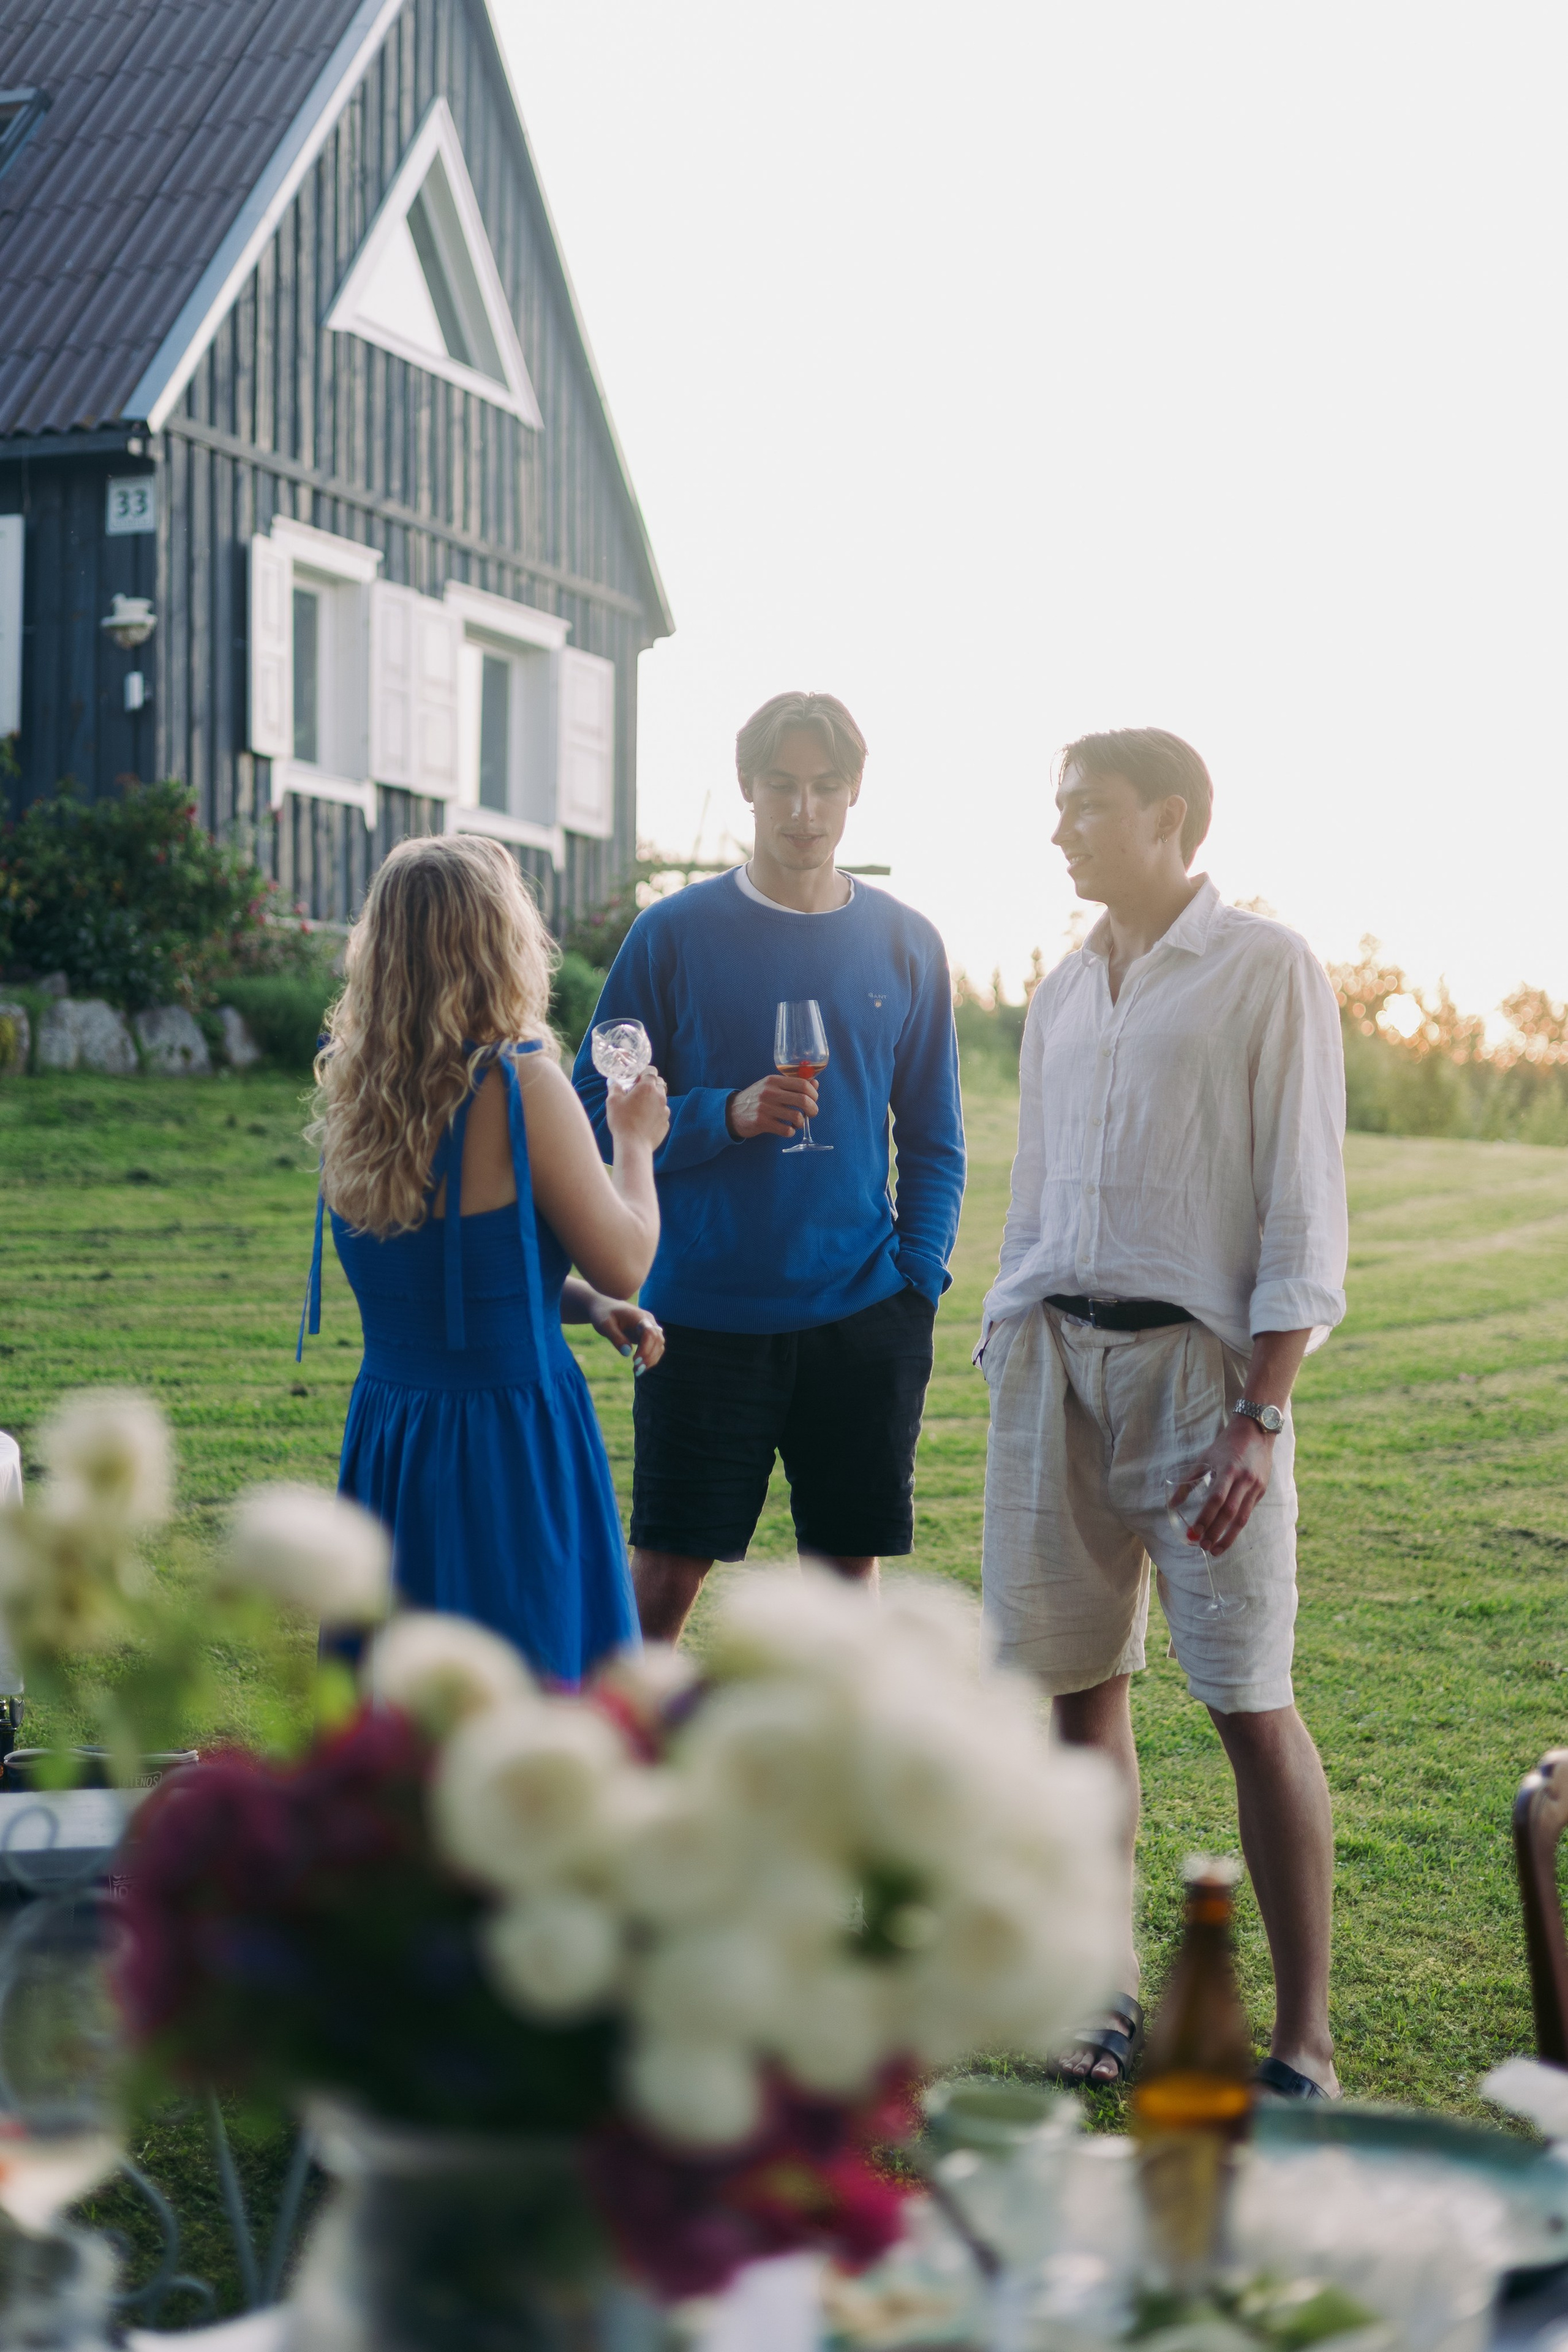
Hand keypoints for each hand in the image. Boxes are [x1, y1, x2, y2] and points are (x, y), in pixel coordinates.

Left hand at [589, 1299, 664, 1369]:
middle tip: (635, 1370)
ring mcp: (650, 1328)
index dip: (645, 1348)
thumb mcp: (604, 1325)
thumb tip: (627, 1353)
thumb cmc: (603, 1314)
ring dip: (651, 1359)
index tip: (634, 1360)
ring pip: (659, 1345)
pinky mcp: (647, 1335)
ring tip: (637, 1371)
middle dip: (649, 1356)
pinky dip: (650, 1359)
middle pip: (658, 1340)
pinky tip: (640, 1367)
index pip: (650, 1333)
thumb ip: (616, 1337)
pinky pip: (655, 1348)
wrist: (604, 1307)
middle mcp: (648, 1321)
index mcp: (639, 1316)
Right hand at [605, 1068, 668, 1150]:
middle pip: (659, 1084)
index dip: (643, 1073)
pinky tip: (644, 1120)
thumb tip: (613, 1081)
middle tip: (637, 1092)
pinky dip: (655, 1114)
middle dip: (650, 1085)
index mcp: (647, 1087)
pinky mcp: (665, 1123)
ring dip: (653, 1100)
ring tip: (640, 1108)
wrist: (633, 1145)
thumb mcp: (612, 1101)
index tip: (636, 1079)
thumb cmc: (622, 1121)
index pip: (651, 1071)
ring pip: (661, 1099)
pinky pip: (661, 1114)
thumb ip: (614, 1088)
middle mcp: (660, 1096)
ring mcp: (665, 1110)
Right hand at [726, 1071, 818, 1139]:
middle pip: (803, 1100)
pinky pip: (786, 1130)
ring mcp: (765, 1108)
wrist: (731, 1112)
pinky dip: (791, 1132)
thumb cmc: (756, 1099)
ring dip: (801, 1122)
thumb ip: (792, 1084)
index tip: (814, 1100)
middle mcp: (769, 1092)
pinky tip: (787, 1129)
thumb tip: (815, 1084)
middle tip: (811, 1113)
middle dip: (813, 1109)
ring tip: (797, 1123)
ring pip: (797, 1117)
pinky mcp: (761, 1122)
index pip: (803, 1084)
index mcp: (774, 1080)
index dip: (814, 1094)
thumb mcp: (771, 1086)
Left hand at [1182, 1416, 1275, 1554]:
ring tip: (1216, 1550)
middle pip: (1229, 1512)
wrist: (1256, 1431)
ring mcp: (1255, 1486)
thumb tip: (1172, 1503)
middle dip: (1215, 1532)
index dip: (1205, 1518)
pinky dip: (1237, 1526)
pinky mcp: (1262, 1490)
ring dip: (1228, 1537)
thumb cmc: (1226, 1445)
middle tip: (1203, 1547)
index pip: (1216, 1500)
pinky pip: (1248, 1512)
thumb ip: (1189, 1481)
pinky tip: (1228, 1536)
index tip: (1194, 1533)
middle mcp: (1244, 1479)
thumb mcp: (1205, 1458)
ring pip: (1242, 1517)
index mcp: (1228, 1469)